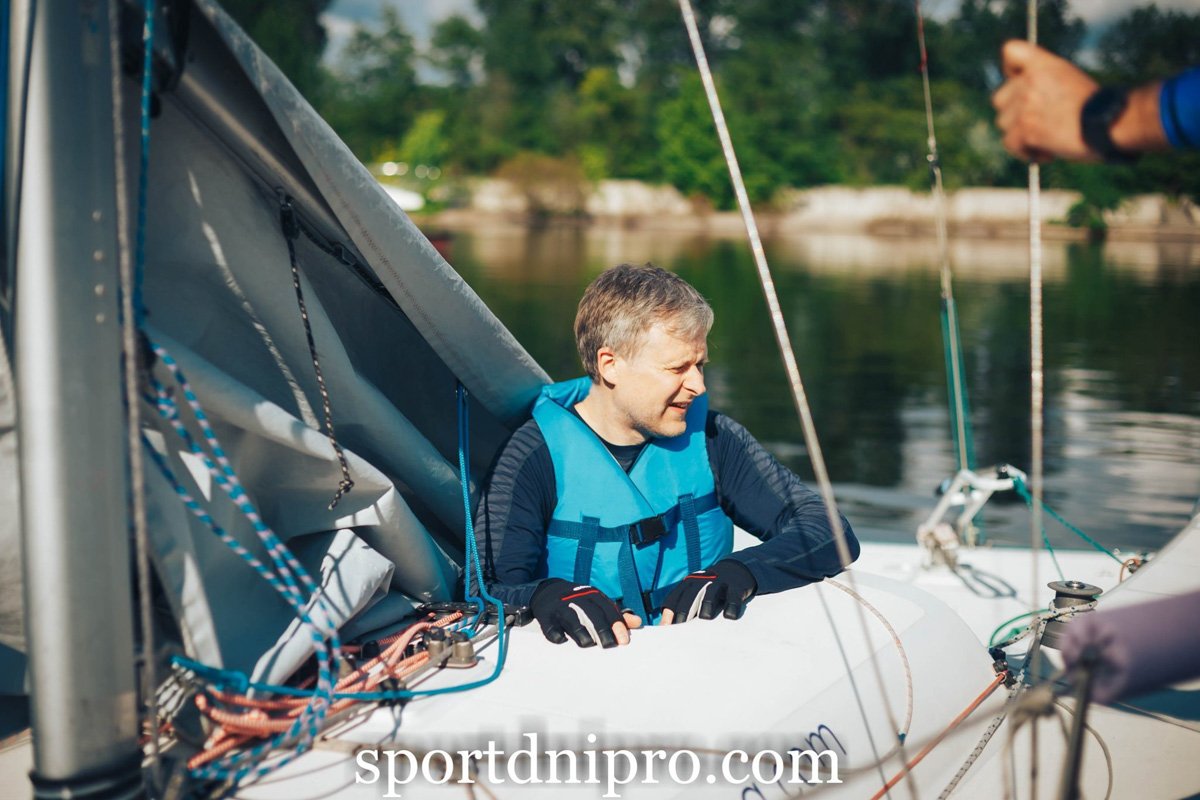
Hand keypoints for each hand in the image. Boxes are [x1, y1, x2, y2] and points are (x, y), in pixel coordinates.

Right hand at [530, 579, 642, 647]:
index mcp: (592, 595)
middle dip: (602, 631)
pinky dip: (557, 635)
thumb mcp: (597, 603)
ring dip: (582, 634)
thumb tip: (637, 623)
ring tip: (588, 644)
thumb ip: (616, 614)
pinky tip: (563, 641)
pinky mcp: (545, 616)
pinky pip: (551, 628)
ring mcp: (560, 607)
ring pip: (573, 621)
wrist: (548, 591)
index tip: (624, 640)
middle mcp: (577, 599)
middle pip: (592, 615)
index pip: (607, 609)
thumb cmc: (578, 602)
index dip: (616, 624)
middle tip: (609, 646)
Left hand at [659, 560, 756, 624]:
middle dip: (684, 613)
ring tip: (705, 618)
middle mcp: (702, 581)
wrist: (735, 570)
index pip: (675, 598)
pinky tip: (729, 616)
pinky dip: (731, 607)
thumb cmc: (711, 588)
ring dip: (706, 607)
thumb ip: (683, 605)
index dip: (669, 613)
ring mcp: (719, 583)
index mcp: (689, 583)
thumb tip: (668, 626)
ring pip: (710, 595)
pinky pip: (733, 597)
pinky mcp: (736, 587)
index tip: (665, 628)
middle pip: (689, 597)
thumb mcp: (696, 592)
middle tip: (682, 629)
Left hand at [992, 40, 1098, 161]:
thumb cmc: (1097, 107)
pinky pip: (1010, 143)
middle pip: (999, 98)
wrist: (1112, 122)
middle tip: (1036, 121)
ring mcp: (1026, 104)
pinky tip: (1047, 151)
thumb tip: (1023, 97)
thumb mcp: (1069, 79)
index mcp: (1044, 65)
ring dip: (1020, 134)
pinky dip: (1026, 151)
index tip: (1018, 82)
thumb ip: (1043, 81)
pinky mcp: (1025, 128)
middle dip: (1014, 112)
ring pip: (1003, 123)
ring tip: (1046, 138)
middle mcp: (1031, 81)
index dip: (1010, 68)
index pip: (1011, 51)